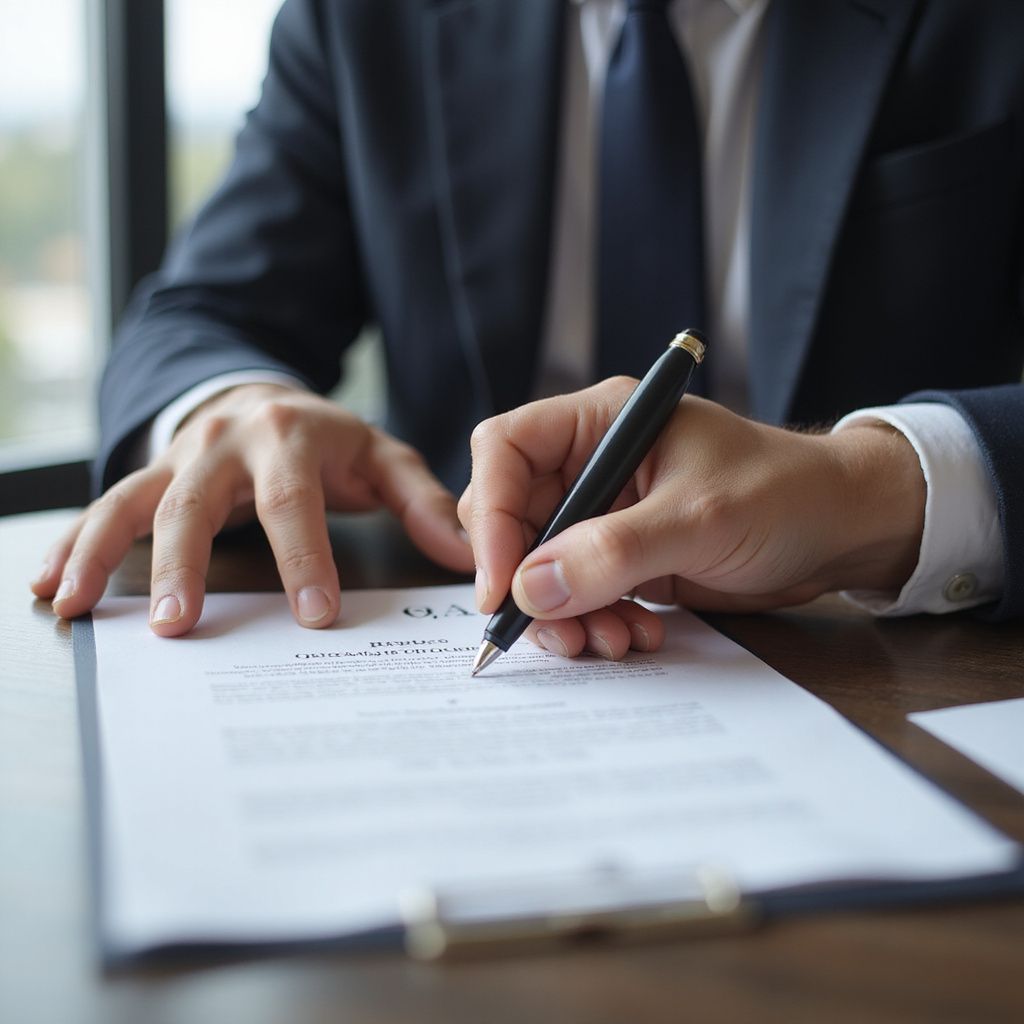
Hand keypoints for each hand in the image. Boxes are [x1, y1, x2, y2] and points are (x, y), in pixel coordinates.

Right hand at [32, 385, 473, 633]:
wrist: (264, 399)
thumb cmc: (329, 441)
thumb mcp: (382, 459)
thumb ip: (424, 504)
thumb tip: (466, 557)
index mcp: (292, 438)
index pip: (295, 501)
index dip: (304, 557)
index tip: (314, 616)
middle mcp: (225, 443)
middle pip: (196, 501)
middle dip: (184, 564)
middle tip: (178, 626)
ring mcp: (180, 458)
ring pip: (132, 501)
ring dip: (99, 552)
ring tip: (76, 607)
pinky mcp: (150, 475)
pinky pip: (104, 507)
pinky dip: (73, 544)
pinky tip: (51, 585)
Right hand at [460, 380, 925, 659]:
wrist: (842, 530)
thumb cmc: (785, 493)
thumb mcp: (698, 518)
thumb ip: (612, 552)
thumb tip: (529, 591)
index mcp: (601, 422)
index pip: (505, 450)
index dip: (488, 513)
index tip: (501, 584)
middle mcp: (592, 464)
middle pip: (512, 516)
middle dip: (525, 580)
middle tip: (554, 631)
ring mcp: (604, 514)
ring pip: (539, 565)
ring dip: (560, 613)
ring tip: (607, 642)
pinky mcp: (621, 558)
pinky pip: (577, 593)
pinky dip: (591, 622)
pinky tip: (633, 635)